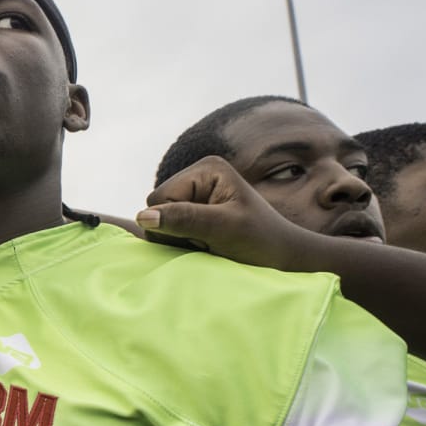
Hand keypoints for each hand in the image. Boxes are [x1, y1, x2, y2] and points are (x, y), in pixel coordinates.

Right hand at [139, 156, 312, 269]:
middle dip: (176, 231)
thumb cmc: (260, 241)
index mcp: (206, 168)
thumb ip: (184, 219)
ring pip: (159, 221)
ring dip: (180, 238)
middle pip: (156, 207)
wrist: (283, 257)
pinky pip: (169, 228)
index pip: (159, 197)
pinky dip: (183, 242)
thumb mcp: (223, 229)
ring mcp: (196, 194)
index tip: (206, 235)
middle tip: (209, 240)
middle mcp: (198, 175)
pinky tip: (206, 244)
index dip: (172, 223)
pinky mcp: (195, 211)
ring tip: (210, 242)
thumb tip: (142, 217)